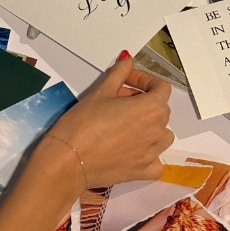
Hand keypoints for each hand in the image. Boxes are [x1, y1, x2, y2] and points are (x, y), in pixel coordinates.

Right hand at [37, 53, 172, 189]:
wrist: (67, 161)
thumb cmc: (83, 123)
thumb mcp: (100, 92)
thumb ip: (119, 74)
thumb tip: (127, 58)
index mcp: (152, 108)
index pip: (161, 87)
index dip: (144, 80)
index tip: (126, 80)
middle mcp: (158, 131)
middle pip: (160, 110)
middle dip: (142, 100)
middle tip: (117, 100)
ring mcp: (153, 153)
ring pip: (162, 135)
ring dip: (149, 126)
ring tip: (126, 125)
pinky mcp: (143, 172)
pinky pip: (156, 162)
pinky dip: (149, 155)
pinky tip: (132, 151)